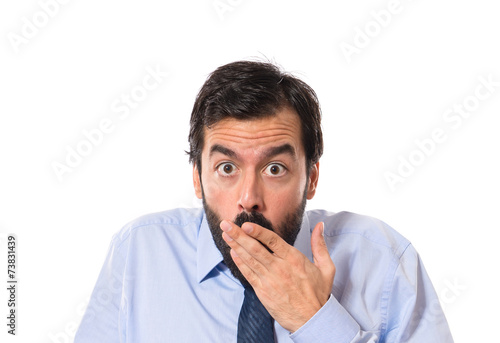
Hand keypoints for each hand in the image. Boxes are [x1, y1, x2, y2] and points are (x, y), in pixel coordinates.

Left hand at [220, 220, 334, 332]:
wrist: (312, 319)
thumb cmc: (318, 293)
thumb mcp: (326, 268)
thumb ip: (320, 245)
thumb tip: (320, 225)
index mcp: (294, 259)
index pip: (273, 241)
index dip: (258, 232)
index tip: (246, 224)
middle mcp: (280, 268)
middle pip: (255, 248)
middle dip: (238, 235)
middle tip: (225, 224)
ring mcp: (270, 280)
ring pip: (249, 260)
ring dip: (235, 246)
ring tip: (225, 234)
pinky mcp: (263, 291)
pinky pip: (248, 274)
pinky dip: (239, 263)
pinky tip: (232, 252)